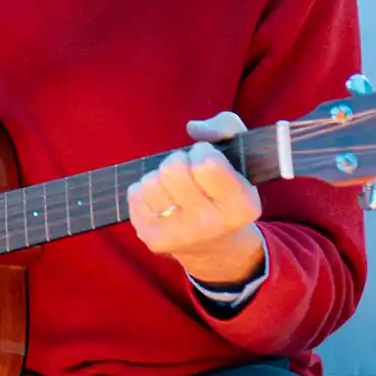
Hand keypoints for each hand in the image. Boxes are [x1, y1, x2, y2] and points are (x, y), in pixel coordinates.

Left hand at [127, 112, 266, 286]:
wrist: (216, 248)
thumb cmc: (227, 192)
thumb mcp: (241, 158)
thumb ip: (227, 127)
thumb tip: (193, 127)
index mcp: (240, 206)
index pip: (206, 163)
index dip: (202, 152)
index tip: (207, 159)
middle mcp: (210, 224)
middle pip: (173, 169)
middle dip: (179, 161)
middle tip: (189, 173)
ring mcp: (179, 235)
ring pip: (150, 181)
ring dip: (160, 177)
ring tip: (176, 189)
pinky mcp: (153, 239)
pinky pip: (134, 194)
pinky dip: (145, 191)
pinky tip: (163, 201)